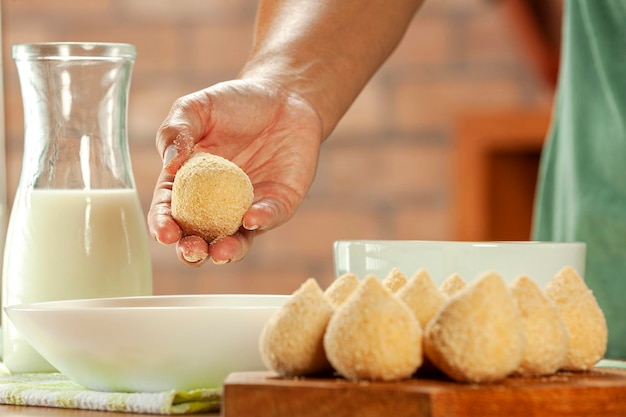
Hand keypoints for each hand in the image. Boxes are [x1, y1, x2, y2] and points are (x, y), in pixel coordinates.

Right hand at [147, 78, 322, 265]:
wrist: (283, 97)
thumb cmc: (234, 103)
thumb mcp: (197, 108)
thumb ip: (176, 131)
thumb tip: (169, 164)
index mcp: (187, 183)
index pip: (170, 212)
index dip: (164, 226)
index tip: (165, 233)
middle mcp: (215, 204)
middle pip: (200, 238)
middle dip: (193, 252)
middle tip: (192, 250)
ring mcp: (247, 207)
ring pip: (235, 241)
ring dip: (227, 251)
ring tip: (221, 251)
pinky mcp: (278, 204)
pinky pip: (269, 218)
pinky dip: (260, 221)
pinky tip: (251, 217)